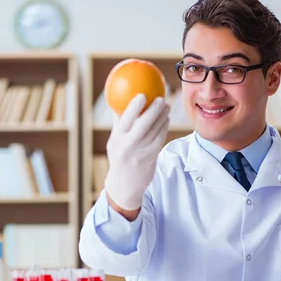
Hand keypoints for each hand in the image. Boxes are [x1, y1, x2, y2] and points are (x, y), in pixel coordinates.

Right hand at [104, 94, 169, 210]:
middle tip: (161, 99)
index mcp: (117, 138)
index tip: (142, 94)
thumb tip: (120, 101)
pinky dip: (164, 128)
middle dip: (154, 109)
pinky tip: (166, 120)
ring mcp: (141, 152)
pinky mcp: (151, 157)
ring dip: (163, 117)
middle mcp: (128, 145)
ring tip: (167, 107)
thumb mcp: (114, 141)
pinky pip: (160, 139)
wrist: (124, 185)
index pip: (125, 119)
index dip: (135, 106)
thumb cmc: (119, 157)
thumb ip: (118, 123)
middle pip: (143, 123)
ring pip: (155, 130)